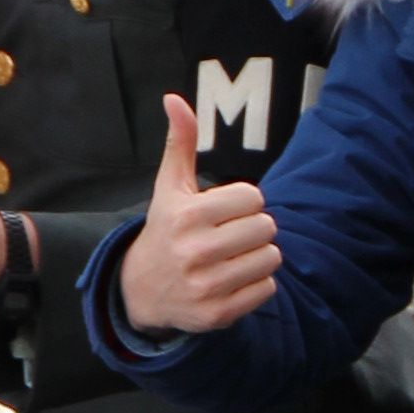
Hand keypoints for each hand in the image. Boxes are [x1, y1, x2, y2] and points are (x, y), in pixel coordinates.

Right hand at [118, 91, 285, 337]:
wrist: (142, 291)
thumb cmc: (166, 229)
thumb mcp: (169, 187)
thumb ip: (179, 142)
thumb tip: (174, 98)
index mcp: (187, 216)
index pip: (254, 197)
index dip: (244, 202)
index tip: (223, 212)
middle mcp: (195, 252)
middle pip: (266, 227)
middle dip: (254, 228)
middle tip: (230, 236)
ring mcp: (206, 286)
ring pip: (272, 258)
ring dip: (259, 256)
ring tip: (233, 257)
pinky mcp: (217, 314)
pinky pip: (268, 288)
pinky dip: (257, 284)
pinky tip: (232, 280)